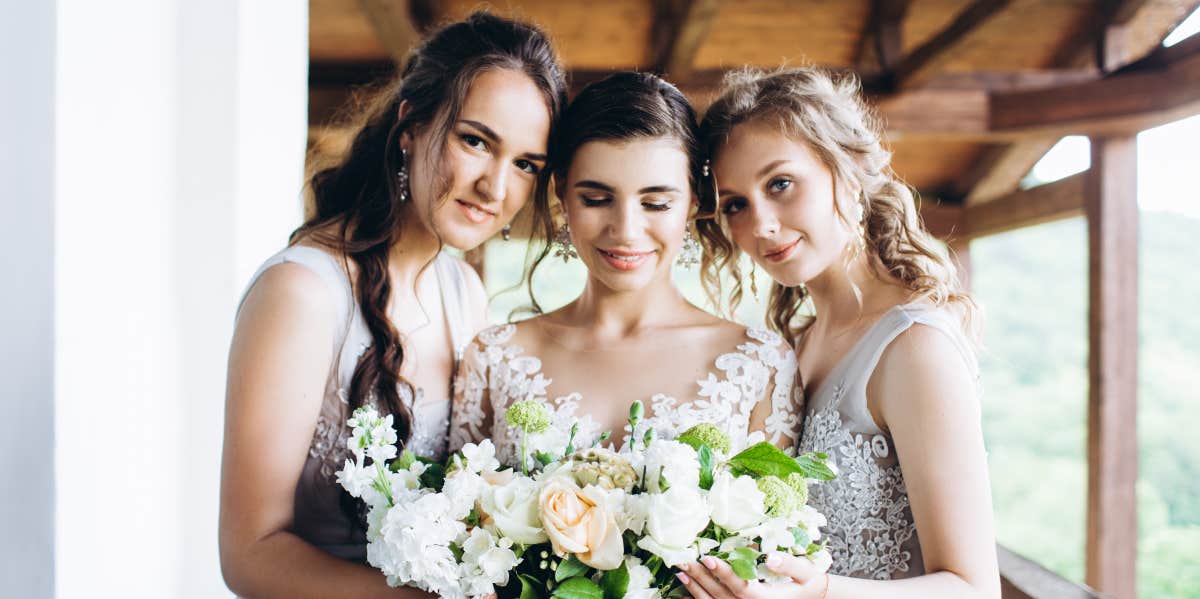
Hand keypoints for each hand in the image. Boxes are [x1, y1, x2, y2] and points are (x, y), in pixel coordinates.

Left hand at [675, 553, 827, 598]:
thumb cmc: (809, 584)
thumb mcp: (807, 574)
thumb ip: (790, 565)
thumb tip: (772, 557)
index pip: (741, 587)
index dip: (723, 573)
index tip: (707, 557)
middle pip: (721, 596)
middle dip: (700, 578)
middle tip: (682, 561)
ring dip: (695, 589)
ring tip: (680, 573)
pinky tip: (687, 590)